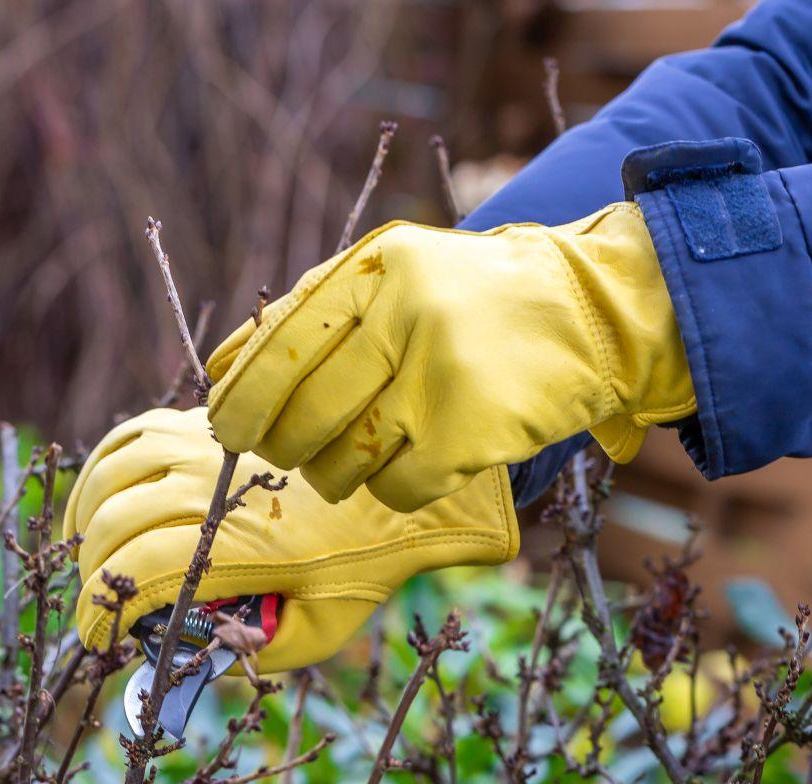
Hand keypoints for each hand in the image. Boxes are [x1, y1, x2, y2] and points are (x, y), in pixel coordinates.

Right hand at [63, 408, 516, 671]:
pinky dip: (103, 469)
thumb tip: (189, 658)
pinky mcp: (208, 420)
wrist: (400, 494)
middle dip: (90, 574)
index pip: (134, 576)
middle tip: (102, 605)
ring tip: (91, 554)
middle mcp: (212, 489)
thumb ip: (251, 654)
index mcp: (235, 546)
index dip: (98, 614)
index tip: (97, 641)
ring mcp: (207, 446)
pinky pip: (130, 434)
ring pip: (109, 475)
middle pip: (110, 526)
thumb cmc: (361, 570)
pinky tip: (105, 500)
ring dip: (86, 518)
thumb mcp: (315, 633)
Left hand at [203, 201, 691, 511]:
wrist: (594, 310)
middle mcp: (405, 313)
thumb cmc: (471, 299)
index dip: (242, 396)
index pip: (279, 345)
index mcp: (375, 267)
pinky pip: (394, 489)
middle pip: (303, 412)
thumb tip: (218, 368)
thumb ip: (309, 310)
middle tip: (282, 453)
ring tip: (354, 456)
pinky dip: (390, 489)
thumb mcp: (392, 273)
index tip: (226, 426)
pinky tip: (410, 465)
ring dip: (334, 473)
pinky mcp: (473, 430)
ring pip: (343, 459)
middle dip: (280, 446)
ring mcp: (441, 373)